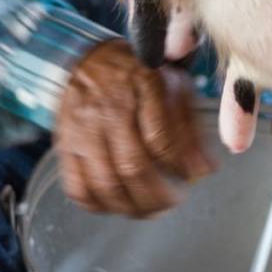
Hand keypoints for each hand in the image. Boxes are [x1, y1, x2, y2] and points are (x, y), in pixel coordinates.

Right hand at [55, 39, 214, 217]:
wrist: (87, 60)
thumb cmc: (136, 76)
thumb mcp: (172, 88)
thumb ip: (191, 128)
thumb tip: (205, 170)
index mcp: (140, 87)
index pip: (160, 138)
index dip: (178, 165)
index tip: (190, 176)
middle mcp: (107, 109)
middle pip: (131, 166)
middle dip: (157, 195)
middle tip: (172, 202)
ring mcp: (81, 130)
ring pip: (104, 182)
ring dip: (131, 207)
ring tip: (150, 211)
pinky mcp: (65, 145)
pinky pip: (76, 186)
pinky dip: (97, 205)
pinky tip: (117, 206)